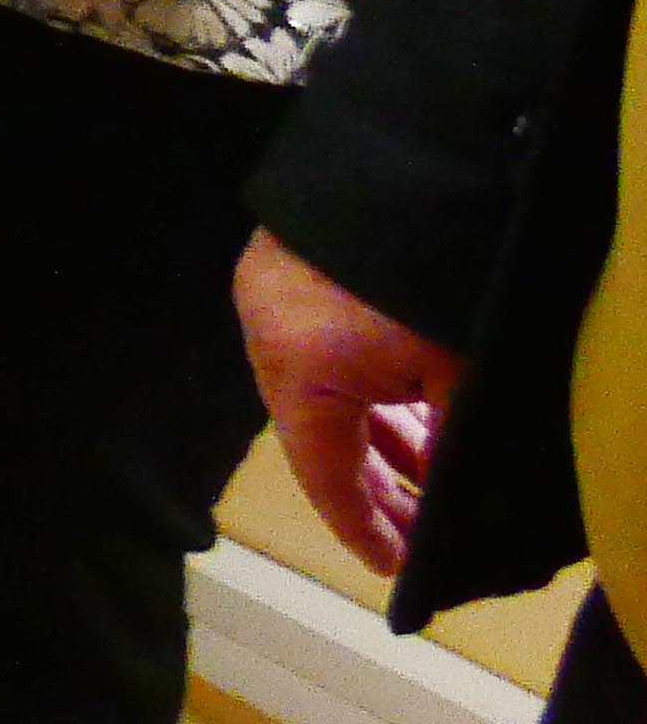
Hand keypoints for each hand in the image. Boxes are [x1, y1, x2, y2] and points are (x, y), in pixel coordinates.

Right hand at [237, 230, 465, 577]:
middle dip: (375, 487)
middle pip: (316, 437)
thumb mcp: (458, 369)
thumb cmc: (427, 271)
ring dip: (372, 435)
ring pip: (320, 394)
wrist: (405, 156)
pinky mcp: (282, 264)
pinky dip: (362, 386)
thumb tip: (452, 494)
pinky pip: (319, 350)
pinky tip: (406, 404)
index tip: (396, 567)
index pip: (326, 477)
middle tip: (418, 530)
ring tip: (424, 469)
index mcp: (298, 370)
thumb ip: (449, 440)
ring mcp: (267, 296)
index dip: (365, 529)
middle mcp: (265, 338)